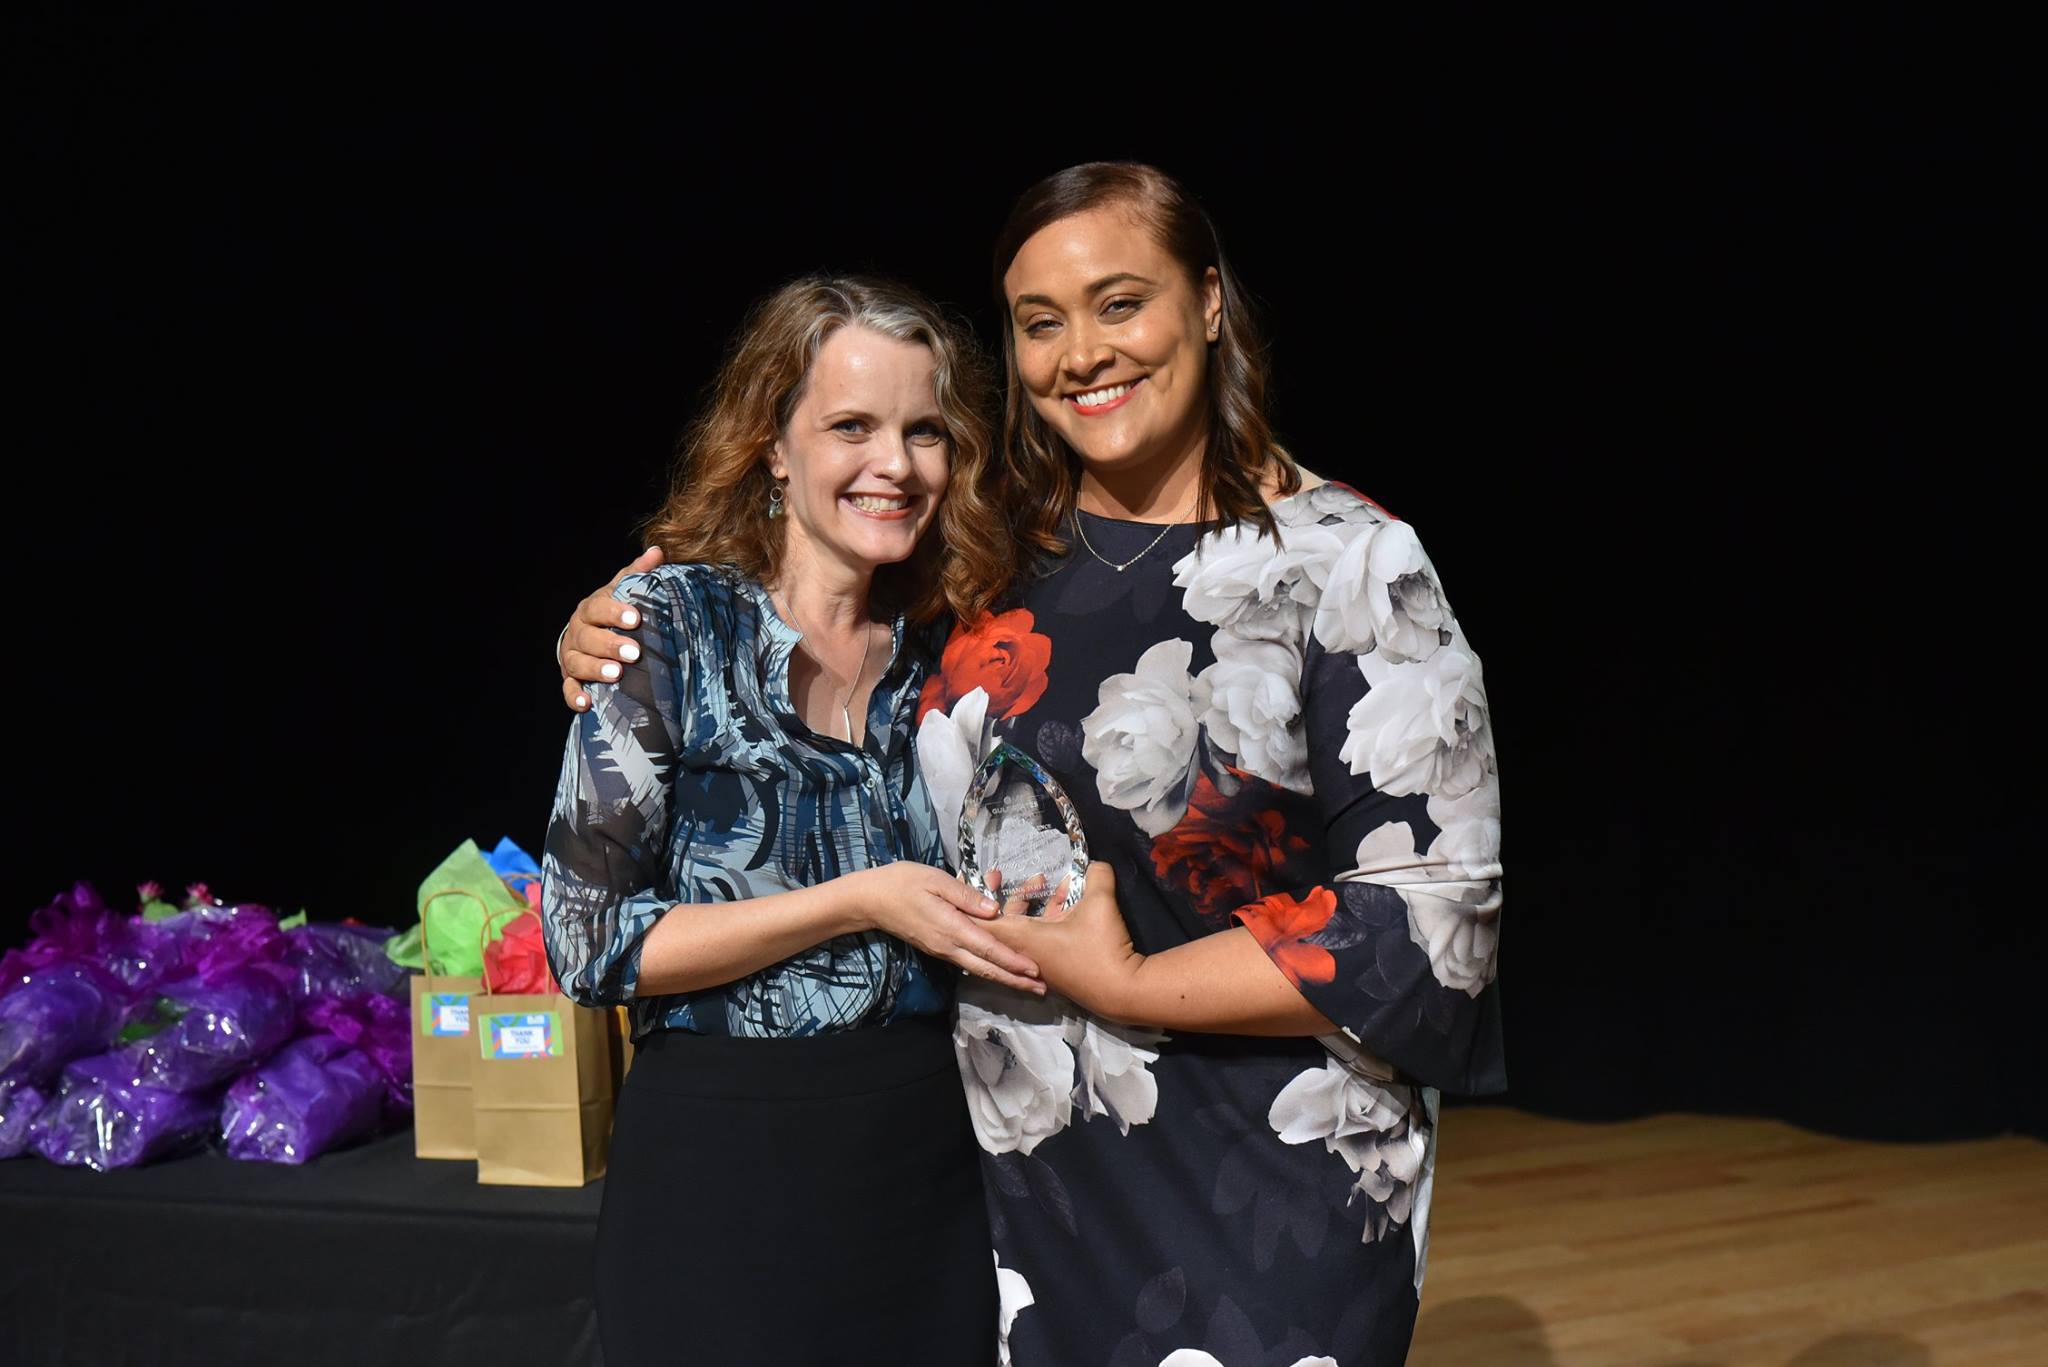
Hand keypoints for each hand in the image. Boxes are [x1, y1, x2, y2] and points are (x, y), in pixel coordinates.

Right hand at [561, 546, 664, 711]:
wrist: (588, 635)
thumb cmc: (612, 612)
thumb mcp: (623, 590)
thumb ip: (638, 573)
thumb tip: (657, 552)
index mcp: (591, 608)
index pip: (598, 607)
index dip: (614, 612)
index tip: (635, 618)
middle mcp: (578, 631)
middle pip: (587, 638)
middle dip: (609, 644)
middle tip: (633, 652)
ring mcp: (572, 656)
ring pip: (576, 663)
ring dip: (595, 669)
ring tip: (616, 675)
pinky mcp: (570, 679)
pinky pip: (568, 689)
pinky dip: (575, 696)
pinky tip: (588, 703)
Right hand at [840, 863, 1045, 995]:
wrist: (870, 900)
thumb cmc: (902, 883)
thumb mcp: (936, 881)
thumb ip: (966, 896)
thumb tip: (994, 910)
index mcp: (951, 928)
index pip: (988, 949)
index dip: (1013, 961)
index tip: (1035, 971)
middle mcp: (948, 946)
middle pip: (987, 969)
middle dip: (1015, 981)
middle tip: (1041, 990)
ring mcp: (942, 950)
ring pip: (978, 969)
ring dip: (1004, 978)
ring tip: (1027, 985)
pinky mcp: (938, 948)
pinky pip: (968, 963)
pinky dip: (989, 968)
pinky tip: (1001, 968)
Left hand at [984, 863, 1145, 1020]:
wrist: (1122, 992)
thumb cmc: (1101, 949)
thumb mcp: (1100, 904)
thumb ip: (1096, 876)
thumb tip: (1094, 864)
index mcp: (1025, 939)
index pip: (986, 922)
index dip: (978, 901)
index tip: (979, 882)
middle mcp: (1026, 953)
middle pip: (1007, 921)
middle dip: (1016, 895)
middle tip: (1031, 877)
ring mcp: (1041, 963)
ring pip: (1029, 928)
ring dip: (1038, 905)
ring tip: (1055, 883)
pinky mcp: (1057, 967)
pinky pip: (1044, 937)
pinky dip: (1052, 919)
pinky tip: (1072, 902)